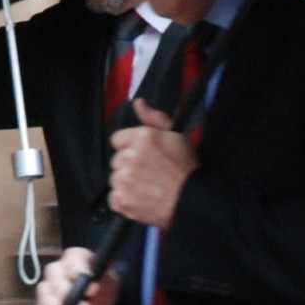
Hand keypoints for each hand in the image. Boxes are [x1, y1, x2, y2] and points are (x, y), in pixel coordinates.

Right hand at [34, 244, 119, 304]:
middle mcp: (58, 268)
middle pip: (55, 276)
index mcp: (75, 257)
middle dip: (67, 293)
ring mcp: (48, 285)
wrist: (97, 300)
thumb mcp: (109, 283)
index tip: (92, 289)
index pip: (74, 261)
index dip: (81, 273)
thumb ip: (102, 285)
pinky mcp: (43, 302)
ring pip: (45, 292)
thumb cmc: (102, 286)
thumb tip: (91, 290)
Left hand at [108, 100, 197, 230]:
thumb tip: (138, 103)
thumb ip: (154, 118)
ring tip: (145, 187)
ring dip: (126, 183)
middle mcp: (130, 157)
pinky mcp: (122, 200)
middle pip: (117, 160)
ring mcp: (124, 180)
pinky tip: (139, 199)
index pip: (117, 139)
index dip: (130, 148)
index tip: (144, 157)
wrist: (191, 200)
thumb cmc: (186, 167)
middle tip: (148, 173)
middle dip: (128, 165)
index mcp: (142, 137)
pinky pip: (114, 198)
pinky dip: (124, 201)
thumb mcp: (175, 135)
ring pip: (115, 179)